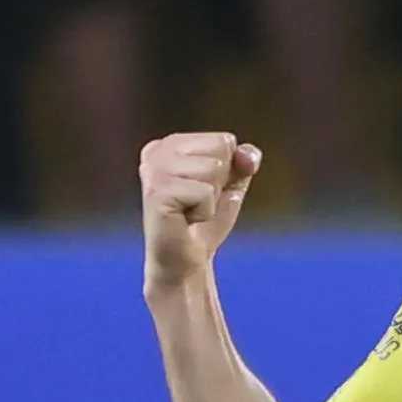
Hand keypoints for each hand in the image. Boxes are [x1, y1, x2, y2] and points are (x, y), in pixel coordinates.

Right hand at [141, 133, 262, 289]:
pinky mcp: (156, 192)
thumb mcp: (232, 184)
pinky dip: (205, 211)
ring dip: (212, 198)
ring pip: (214, 169)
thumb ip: (244, 161)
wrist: (186, 261)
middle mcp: (156, 151)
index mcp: (170, 143)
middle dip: (220, 182)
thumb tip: (248, 154)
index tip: (205, 191)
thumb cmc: (205, 221)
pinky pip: (206, 192)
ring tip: (191, 211)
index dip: (226, 171)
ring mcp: (153, 170)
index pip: (224, 140)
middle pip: (220, 150)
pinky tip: (186, 220)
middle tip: (198, 203)